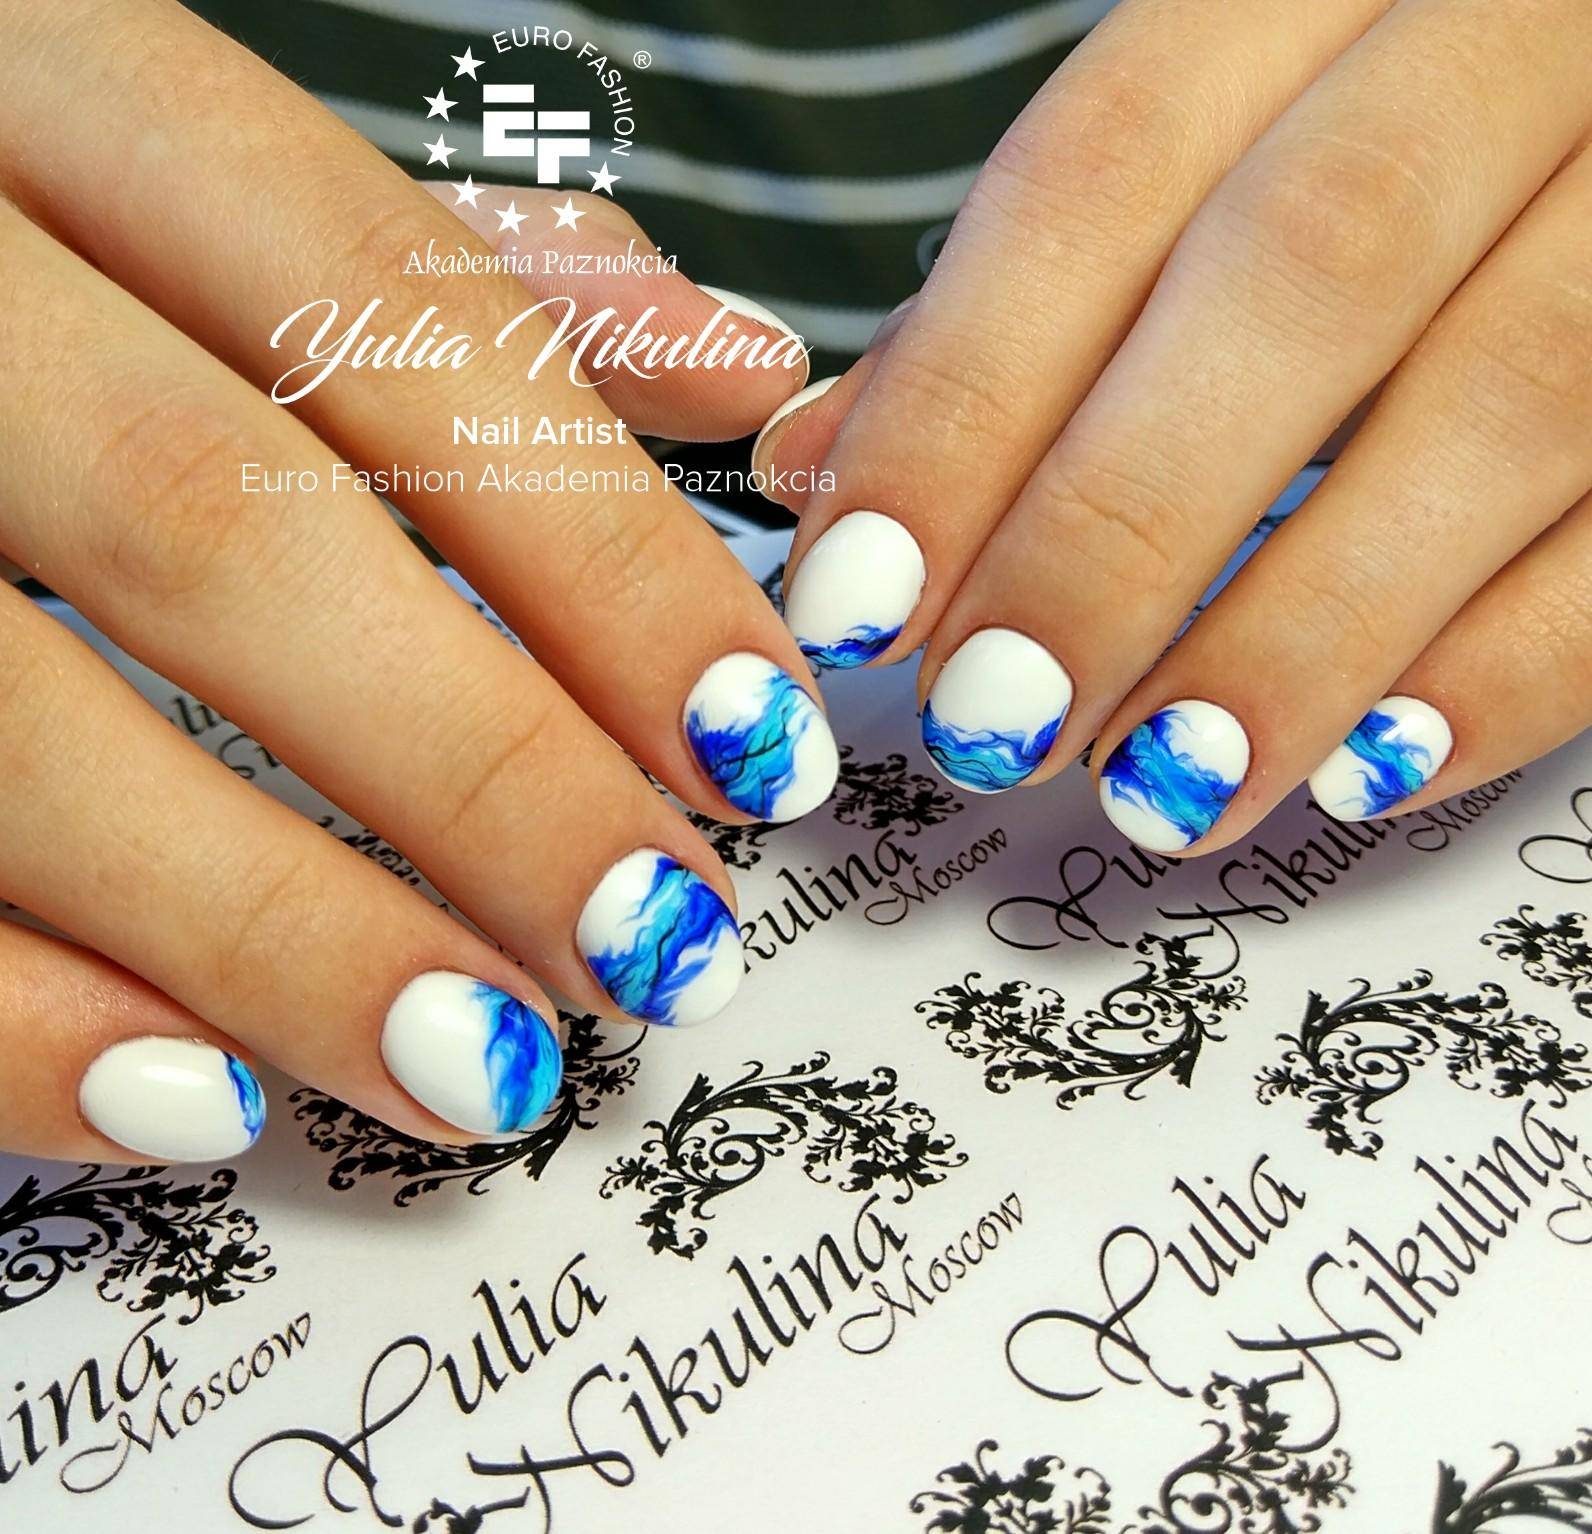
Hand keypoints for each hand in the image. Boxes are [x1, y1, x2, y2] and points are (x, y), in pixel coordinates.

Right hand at [0, 0, 829, 1162]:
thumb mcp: (187, 173)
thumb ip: (456, 277)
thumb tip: (732, 360)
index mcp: (52, 91)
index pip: (397, 321)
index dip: (601, 553)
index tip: (754, 735)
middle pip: (222, 529)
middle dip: (476, 767)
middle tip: (654, 935)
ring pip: (11, 726)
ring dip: (278, 926)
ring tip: (485, 1057)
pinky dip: (13, 1012)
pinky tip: (204, 1092)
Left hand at [761, 0, 1591, 852]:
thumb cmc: (1391, 145)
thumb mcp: (1206, 152)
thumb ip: (1026, 298)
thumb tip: (825, 469)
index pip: (1104, 170)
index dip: (962, 398)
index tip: (860, 596)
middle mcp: (1519, 42)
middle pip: (1302, 274)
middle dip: (1118, 529)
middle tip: (995, 717)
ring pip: (1509, 399)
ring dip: (1301, 630)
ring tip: (1160, 785)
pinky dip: (1508, 667)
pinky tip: (1367, 768)